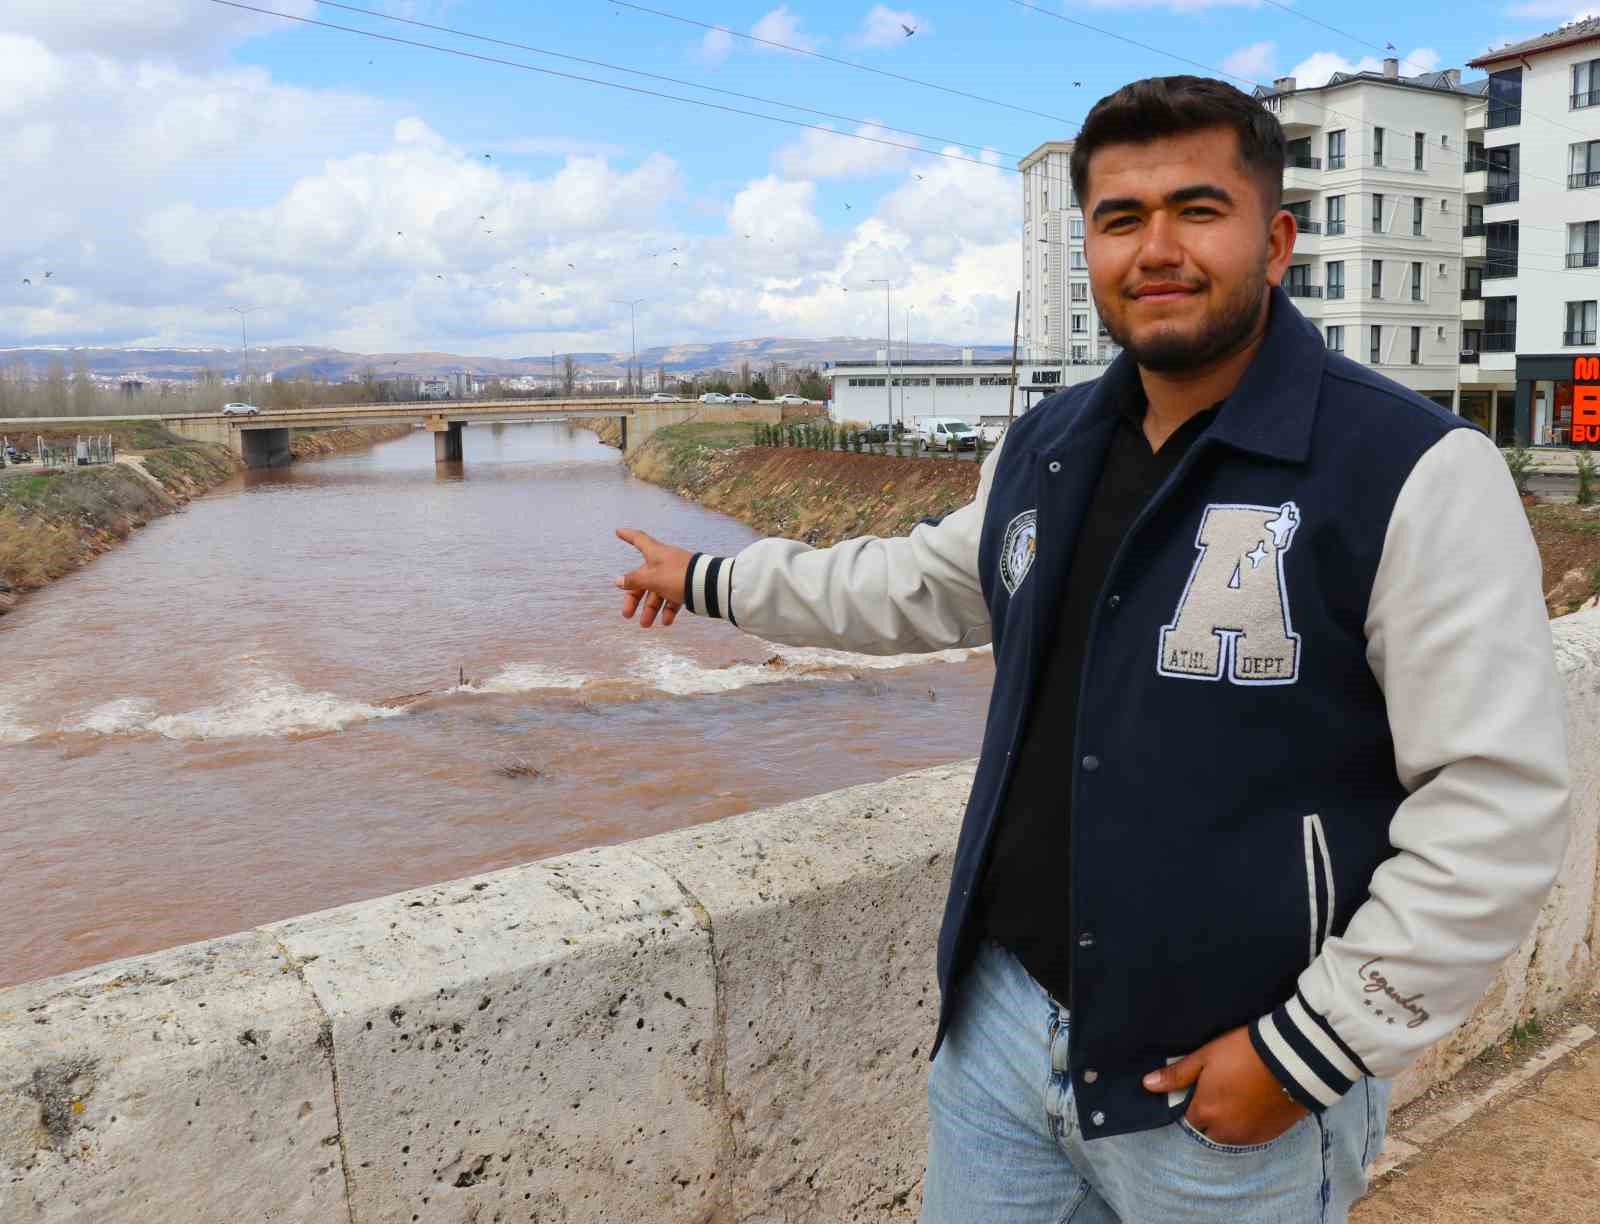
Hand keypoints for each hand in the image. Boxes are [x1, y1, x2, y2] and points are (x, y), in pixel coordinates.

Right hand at [614, 528, 691, 628]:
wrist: (709, 586)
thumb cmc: (677, 576)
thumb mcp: (652, 579)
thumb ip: (635, 580)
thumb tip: (618, 581)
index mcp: (655, 554)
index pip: (639, 540)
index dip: (628, 535)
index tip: (618, 532)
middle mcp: (664, 563)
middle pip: (643, 578)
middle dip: (634, 598)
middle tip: (627, 615)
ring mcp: (675, 575)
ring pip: (658, 592)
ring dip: (650, 609)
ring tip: (646, 625)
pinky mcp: (686, 587)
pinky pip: (673, 598)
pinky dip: (668, 610)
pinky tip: (666, 622)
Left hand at [1141, 1024, 1308, 1145]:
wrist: (1292, 1059)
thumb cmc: (1242, 1052)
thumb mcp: (1205, 1057)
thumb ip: (1176, 1075)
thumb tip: (1147, 1085)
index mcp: (1205, 1111)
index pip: (1188, 1117)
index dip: (1193, 1102)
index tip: (1202, 1087)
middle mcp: (1224, 1131)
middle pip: (1208, 1129)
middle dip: (1210, 1115)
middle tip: (1222, 1090)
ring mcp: (1249, 1136)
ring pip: (1229, 1136)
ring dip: (1228, 1123)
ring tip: (1240, 1095)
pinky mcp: (1270, 1135)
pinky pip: (1251, 1136)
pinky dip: (1249, 1125)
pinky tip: (1255, 1104)